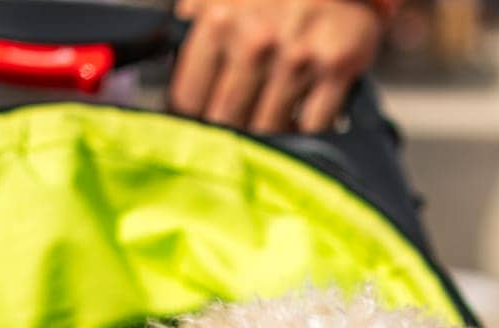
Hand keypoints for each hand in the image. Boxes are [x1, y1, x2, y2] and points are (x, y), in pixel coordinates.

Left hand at [169, 0, 384, 133]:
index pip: (190, 98)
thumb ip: (194, 24)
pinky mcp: (336, 69)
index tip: (198, 127)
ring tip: (267, 130)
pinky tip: (301, 125)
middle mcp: (255, 40)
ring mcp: (297, 57)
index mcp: (219, 20)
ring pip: (269, 128)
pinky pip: (313, 126)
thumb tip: (162, 66)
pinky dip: (307, 134)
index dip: (192, 119)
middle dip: (229, 134)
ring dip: (269, 138)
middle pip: (226, 120)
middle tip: (235, 135)